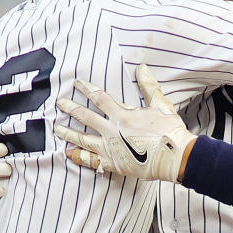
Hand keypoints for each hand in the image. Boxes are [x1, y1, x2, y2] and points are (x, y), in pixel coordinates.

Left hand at [55, 63, 195, 181]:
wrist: (175, 157)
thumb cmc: (170, 131)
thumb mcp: (161, 105)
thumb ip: (148, 86)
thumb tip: (141, 67)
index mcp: (122, 116)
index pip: (99, 98)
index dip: (86, 89)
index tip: (77, 83)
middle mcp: (112, 132)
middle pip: (85, 117)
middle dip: (71, 109)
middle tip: (60, 104)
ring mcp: (110, 149)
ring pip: (83, 140)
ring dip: (68, 133)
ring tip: (57, 129)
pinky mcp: (113, 165)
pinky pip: (92, 161)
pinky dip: (80, 158)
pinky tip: (69, 154)